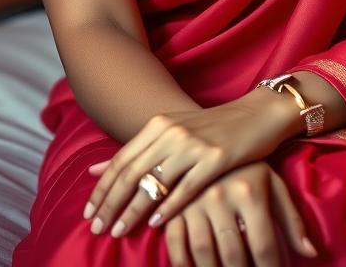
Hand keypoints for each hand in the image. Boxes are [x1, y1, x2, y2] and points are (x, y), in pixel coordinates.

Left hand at [84, 90, 299, 238]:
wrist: (257, 113)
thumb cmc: (213, 127)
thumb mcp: (172, 130)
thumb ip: (137, 150)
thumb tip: (94, 169)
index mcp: (159, 124)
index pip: (121, 160)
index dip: (101, 189)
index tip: (88, 213)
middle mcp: (172, 131)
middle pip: (131, 173)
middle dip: (110, 203)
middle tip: (96, 229)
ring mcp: (194, 144)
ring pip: (155, 183)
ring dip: (132, 210)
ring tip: (118, 231)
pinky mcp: (216, 157)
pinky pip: (186, 188)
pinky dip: (168, 208)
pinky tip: (156, 224)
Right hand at [162, 161, 317, 266]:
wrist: (215, 134)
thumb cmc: (250, 166)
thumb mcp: (272, 185)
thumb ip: (292, 220)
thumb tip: (311, 253)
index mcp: (249, 192)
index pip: (264, 246)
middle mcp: (220, 196)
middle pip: (233, 255)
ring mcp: (194, 201)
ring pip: (203, 252)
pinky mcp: (175, 203)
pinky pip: (176, 242)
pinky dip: (183, 262)